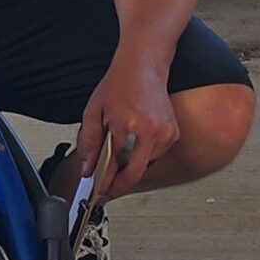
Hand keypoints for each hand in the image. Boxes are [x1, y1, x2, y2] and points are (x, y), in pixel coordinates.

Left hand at [77, 59, 177, 198]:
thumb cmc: (120, 85)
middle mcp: (151, 130)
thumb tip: (87, 168)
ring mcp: (166, 133)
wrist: (143, 68)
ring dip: (130, 167)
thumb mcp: (94, 111)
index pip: (114, 164)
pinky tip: (133, 142)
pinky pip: (154, 156)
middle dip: (119, 184)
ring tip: (118, 153)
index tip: (99, 191)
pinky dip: (141, 155)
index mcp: (128, 124)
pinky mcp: (173, 135)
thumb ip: (88, 142)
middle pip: (135, 172)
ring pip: (145, 165)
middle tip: (106, 188)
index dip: (105, 182)